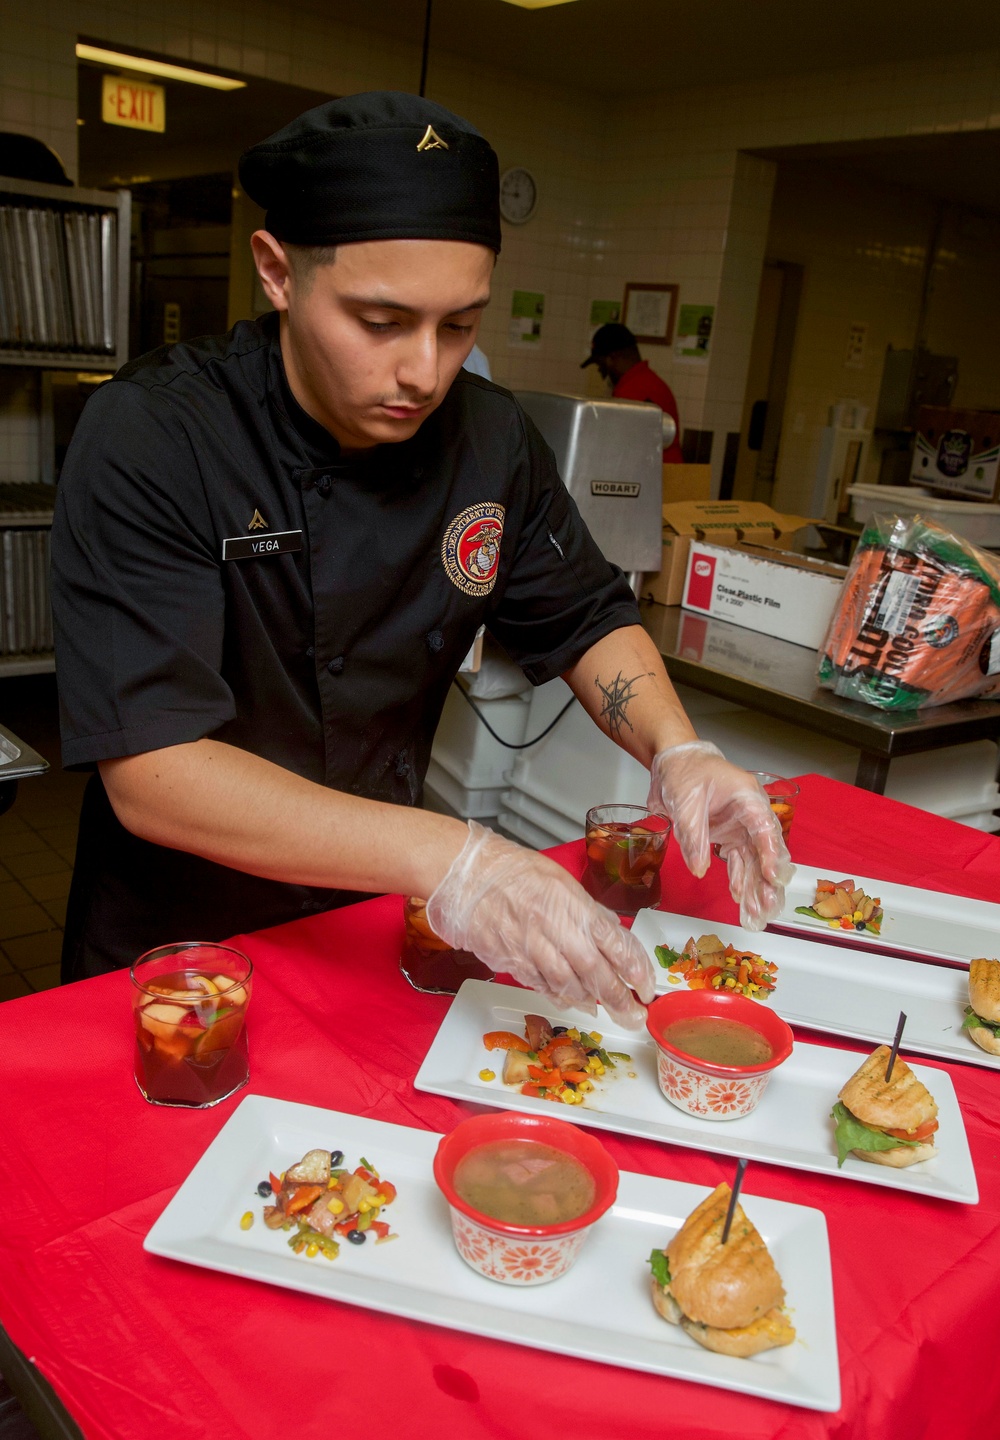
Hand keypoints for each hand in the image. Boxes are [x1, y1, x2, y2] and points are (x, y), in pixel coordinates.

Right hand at [426, 821, 654, 1027]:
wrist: (466, 874)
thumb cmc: (512, 871)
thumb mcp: (560, 881)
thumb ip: (587, 911)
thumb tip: (610, 934)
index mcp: (573, 905)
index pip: (616, 943)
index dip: (637, 971)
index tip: (647, 988)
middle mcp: (555, 929)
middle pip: (596, 973)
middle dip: (619, 1000)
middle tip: (634, 1017)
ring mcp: (531, 948)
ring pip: (568, 985)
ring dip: (588, 1000)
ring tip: (601, 1008)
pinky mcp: (510, 961)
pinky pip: (540, 985)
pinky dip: (558, 995)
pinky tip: (569, 999)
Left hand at [646, 740, 794, 929]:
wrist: (673, 763)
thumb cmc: (684, 771)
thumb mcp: (685, 802)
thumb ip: (694, 836)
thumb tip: (700, 869)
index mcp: (746, 797)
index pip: (765, 829)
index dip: (770, 854)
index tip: (772, 878)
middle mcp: (749, 814)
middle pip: (764, 851)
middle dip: (767, 882)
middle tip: (768, 908)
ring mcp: (739, 827)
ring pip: (753, 861)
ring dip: (755, 888)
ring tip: (757, 915)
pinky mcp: (728, 836)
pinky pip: (738, 861)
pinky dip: (739, 880)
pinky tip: (742, 899)